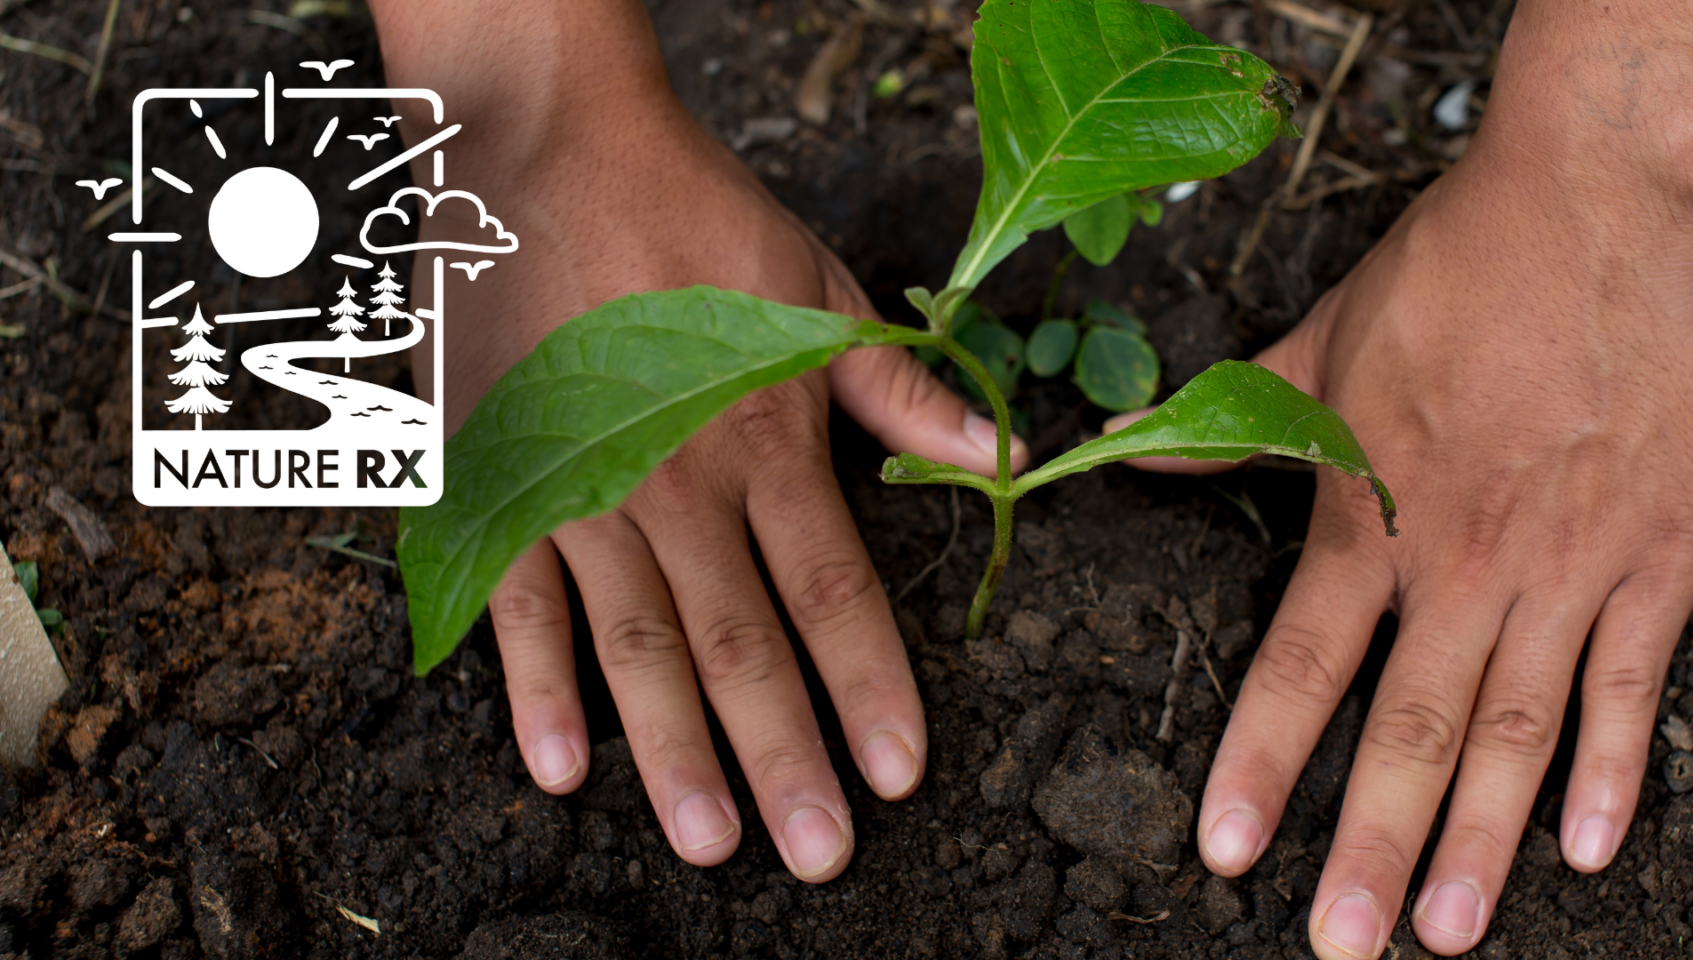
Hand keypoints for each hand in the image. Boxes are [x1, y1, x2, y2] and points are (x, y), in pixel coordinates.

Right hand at [371, 0, 1026, 881]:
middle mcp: (680, 486)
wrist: (545, 148)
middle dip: (784, 758)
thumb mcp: (818, 288)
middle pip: (742, 647)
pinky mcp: (497, 482)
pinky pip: (517, 604)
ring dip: (674, 753)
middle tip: (816, 856)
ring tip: (713, 845)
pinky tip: (562, 768)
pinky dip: (536, 686)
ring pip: (637, 647)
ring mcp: (580, 492)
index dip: (870, 690)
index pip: (833, 593)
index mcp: (768, 441)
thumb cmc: (694, 212)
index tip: (901, 775)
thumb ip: (902, 388)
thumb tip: (1004, 454)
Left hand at [1127, 0, 1692, 953]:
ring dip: (1480, 841)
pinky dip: (1613, 771)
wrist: (1597, 206)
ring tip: (1442, 930)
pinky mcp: (1657, 559)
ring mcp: (1567, 569)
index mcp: (1371, 516)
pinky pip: (1632, 686)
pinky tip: (1591, 849)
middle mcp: (1464, 564)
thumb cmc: (1455, 269)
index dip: (1262, 764)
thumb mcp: (1319, 341)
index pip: (1301, 666)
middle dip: (1369, 846)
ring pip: (1516, 731)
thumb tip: (1132, 455)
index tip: (1231, 852)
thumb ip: (1231, 421)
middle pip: (1410, 730)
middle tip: (1341, 946)